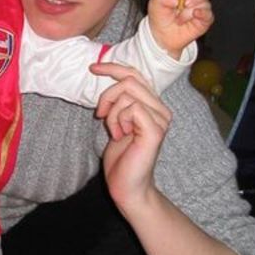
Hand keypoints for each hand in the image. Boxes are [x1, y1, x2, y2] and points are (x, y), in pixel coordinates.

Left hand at [90, 63, 171, 211]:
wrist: (128, 186)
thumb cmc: (121, 159)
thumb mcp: (116, 123)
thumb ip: (119, 103)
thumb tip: (108, 85)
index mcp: (152, 105)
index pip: (135, 74)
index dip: (114, 67)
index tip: (93, 68)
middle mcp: (161, 109)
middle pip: (130, 80)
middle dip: (107, 95)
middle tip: (100, 115)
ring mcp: (160, 119)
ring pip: (127, 94)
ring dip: (112, 113)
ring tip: (115, 131)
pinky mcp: (155, 130)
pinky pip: (131, 108)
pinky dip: (118, 120)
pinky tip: (120, 136)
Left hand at [148, 0, 213, 58]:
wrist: (160, 35)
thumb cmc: (160, 17)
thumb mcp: (155, 2)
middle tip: (183, 4)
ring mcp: (200, 10)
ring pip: (205, 4)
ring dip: (189, 11)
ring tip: (179, 19)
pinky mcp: (203, 21)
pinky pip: (209, 15)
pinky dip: (202, 14)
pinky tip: (194, 14)